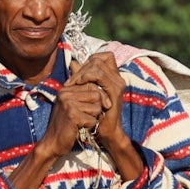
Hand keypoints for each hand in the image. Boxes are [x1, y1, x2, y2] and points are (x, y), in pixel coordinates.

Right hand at [42, 68, 113, 155]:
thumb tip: (104, 88)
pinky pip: (92, 120)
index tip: (104, 105)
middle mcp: (66, 94)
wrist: (52, 143)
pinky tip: (80, 128)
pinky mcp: (72, 115)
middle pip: (96, 95)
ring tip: (83, 122)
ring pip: (96, 107)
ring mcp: (68, 103)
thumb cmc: (66, 125)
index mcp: (65, 89)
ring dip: (93, 118)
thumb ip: (83, 96)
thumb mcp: (73, 107)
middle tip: (88, 117)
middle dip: (97, 108)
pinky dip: (90, 127)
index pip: (92, 85)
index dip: (101, 96)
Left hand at [69, 53, 144, 183]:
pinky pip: (99, 75)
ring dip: (82, 72)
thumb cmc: (96, 114)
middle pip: (98, 59)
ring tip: (73, 83)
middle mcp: (117, 78)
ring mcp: (118, 84)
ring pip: (97, 64)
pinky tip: (79, 84)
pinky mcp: (115, 91)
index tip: (78, 74)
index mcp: (113, 77)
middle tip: (71, 80)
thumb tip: (73, 62)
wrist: (106, 131)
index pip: (103, 57)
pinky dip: (86, 76)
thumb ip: (82, 77)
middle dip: (81, 68)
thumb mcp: (87, 92)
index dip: (89, 61)